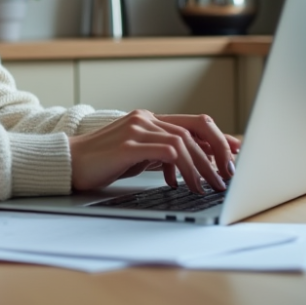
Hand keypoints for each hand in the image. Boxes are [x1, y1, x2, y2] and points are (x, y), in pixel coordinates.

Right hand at [67, 110, 239, 192]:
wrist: (69, 163)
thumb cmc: (101, 163)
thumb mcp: (136, 156)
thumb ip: (160, 154)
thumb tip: (190, 164)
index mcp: (148, 119)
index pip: (192, 123)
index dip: (218, 137)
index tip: (236, 153)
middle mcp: (145, 119)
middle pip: (194, 129)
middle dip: (217, 153)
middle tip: (227, 175)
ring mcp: (137, 129)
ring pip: (184, 141)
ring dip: (202, 165)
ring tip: (208, 186)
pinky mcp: (129, 144)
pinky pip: (168, 152)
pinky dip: (183, 168)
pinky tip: (185, 184)